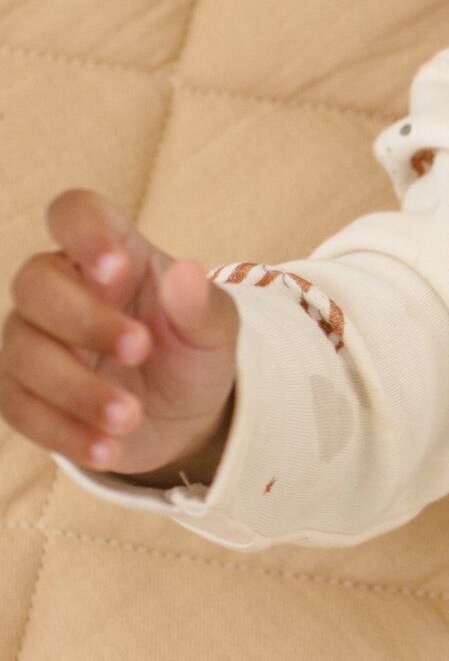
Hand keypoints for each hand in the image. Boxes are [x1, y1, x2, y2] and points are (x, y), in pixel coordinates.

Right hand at [2, 188, 239, 480]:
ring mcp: (36, 340)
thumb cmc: (194, 351)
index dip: (83, 232)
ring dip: (75, 388)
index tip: (116, 269)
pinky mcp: (25, 392)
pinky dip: (61, 429)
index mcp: (113, 254)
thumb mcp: (216, 330)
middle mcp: (63, 288)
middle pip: (34, 282)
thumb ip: (202, 304)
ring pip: (22, 350)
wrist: (187, 416)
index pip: (74, 213)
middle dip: (83, 320)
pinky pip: (17, 405)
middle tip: (139, 351)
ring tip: (130, 417)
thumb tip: (188, 273)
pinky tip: (106, 447)